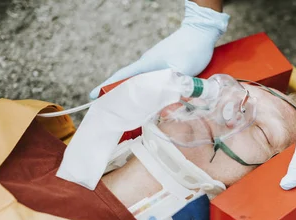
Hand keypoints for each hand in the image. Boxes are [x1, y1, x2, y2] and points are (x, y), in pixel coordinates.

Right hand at [89, 0, 228, 98]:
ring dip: (138, 94)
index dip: (107, 86)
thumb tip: (163, 102)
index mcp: (147, 64)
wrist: (202, 32)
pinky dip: (151, 90)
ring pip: (143, 82)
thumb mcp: (182, 70)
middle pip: (131, 81)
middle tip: (115, 111)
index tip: (93, 95)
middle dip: (121, 95)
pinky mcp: (166, 64)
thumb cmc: (191, 49)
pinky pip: (154, 79)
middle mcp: (149, 63)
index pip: (122, 76)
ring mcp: (157, 63)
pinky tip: (156, 99)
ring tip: (134, 110)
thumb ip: (172, 86)